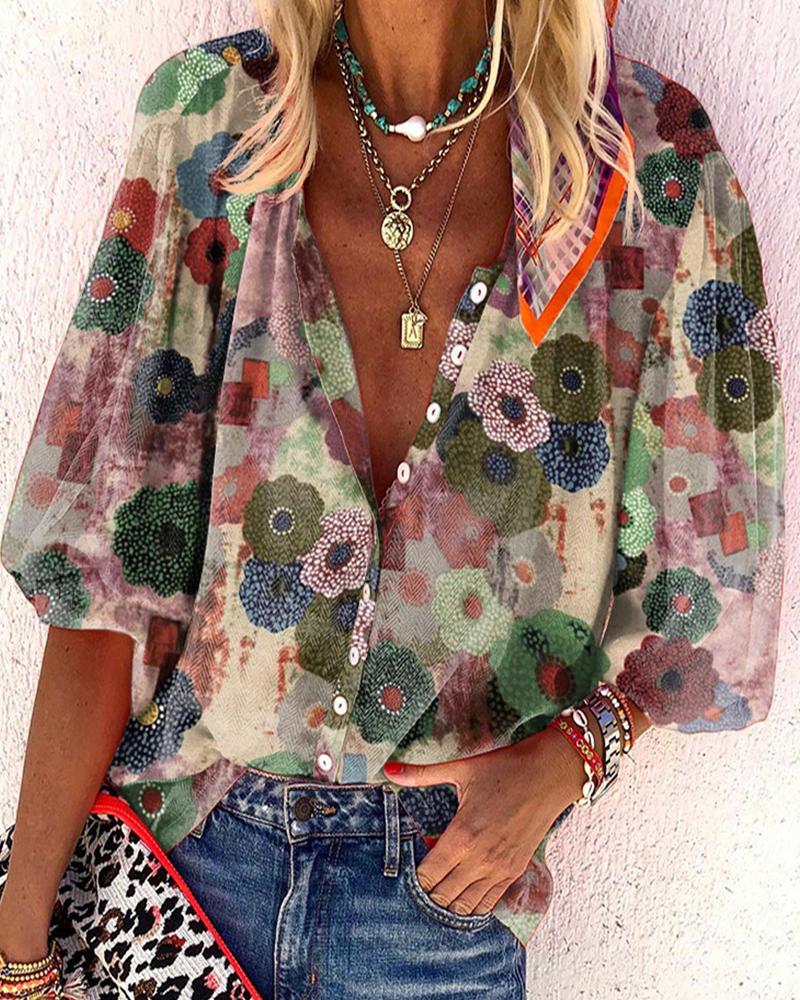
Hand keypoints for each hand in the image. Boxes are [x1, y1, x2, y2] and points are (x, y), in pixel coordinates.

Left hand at [383, 725, 588, 916]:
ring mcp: (499, 870)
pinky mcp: (515, 871)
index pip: (427, 877)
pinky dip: (472, 903)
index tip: (404, 869)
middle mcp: (480, 860)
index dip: (412, 878)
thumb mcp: (461, 769)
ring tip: (438, 887)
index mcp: (461, 836)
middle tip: (418, 881)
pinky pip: (488, 903)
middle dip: (426, 893)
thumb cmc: (505, 768)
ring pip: (464, 907)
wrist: (550, 774)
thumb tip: (388, 769)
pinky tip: (462, 892)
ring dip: (448, 901)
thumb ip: (421, 774)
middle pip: (442, 897)